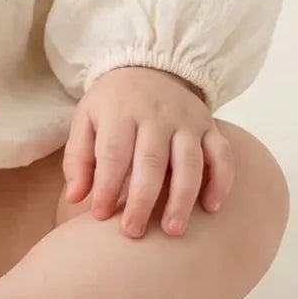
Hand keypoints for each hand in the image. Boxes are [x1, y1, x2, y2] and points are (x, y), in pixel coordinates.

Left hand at [62, 66, 233, 237]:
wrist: (149, 66)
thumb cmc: (113, 104)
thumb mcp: (86, 119)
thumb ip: (79, 158)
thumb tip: (75, 198)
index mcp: (121, 111)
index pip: (114, 153)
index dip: (107, 186)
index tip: (101, 215)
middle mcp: (156, 115)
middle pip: (151, 162)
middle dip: (143, 200)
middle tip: (133, 232)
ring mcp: (186, 120)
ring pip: (190, 162)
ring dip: (182, 198)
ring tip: (172, 230)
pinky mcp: (209, 126)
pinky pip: (222, 154)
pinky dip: (221, 181)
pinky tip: (211, 208)